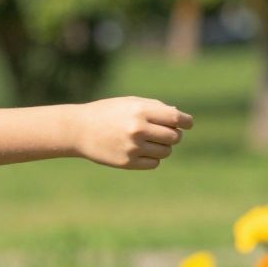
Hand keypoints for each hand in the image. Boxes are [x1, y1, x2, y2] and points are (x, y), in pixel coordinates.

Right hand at [74, 98, 192, 168]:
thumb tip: (181, 118)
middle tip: (164, 132)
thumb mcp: (131, 103)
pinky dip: (153, 158)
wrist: (80, 129)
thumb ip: (156, 108)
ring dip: (164, 147)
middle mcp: (138, 129)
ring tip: (151, 141)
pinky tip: (142, 151)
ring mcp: (132, 147)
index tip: (188, 124)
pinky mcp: (127, 163)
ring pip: (166, 151)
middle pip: (174, 137)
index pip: (176, 119)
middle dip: (174, 134)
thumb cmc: (109, 112)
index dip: (186, 122)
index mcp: (140, 111)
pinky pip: (154, 163)